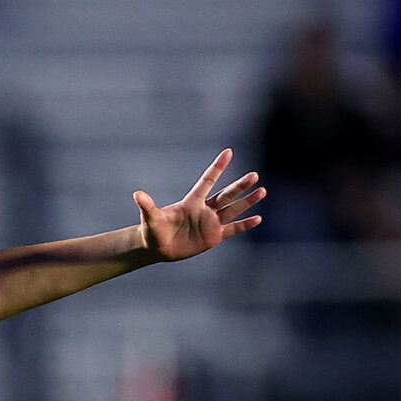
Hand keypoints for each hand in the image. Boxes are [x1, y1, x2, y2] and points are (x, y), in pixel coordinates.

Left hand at [137, 152, 263, 262]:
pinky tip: (258, 218)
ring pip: (233, 209)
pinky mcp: (214, 236)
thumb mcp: (150, 218)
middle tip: (255, 175)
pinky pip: (233, 229)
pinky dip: (244, 224)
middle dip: (240, 186)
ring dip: (247, 202)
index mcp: (191, 202)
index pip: (207, 180)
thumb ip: (147, 206)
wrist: (158, 248)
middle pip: (226, 195)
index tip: (228, 152)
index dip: (217, 167)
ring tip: (262, 191)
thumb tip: (137, 194)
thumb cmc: (153, 231)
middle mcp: (204, 210)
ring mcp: (210, 222)